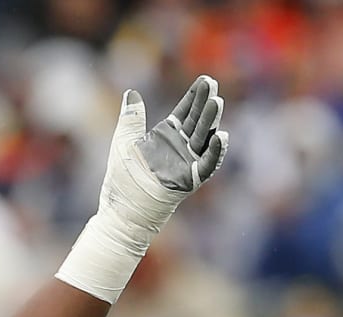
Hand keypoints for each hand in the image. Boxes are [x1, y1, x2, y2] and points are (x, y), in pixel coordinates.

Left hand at [58, 75, 227, 301]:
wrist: (121, 211)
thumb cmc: (122, 180)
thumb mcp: (124, 142)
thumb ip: (131, 117)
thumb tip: (131, 92)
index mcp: (165, 138)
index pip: (185, 112)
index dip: (195, 97)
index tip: (205, 80)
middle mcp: (180, 149)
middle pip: (198, 121)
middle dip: (205, 103)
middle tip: (212, 84)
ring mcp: (186, 164)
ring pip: (204, 139)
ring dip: (211, 122)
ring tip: (216, 102)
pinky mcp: (189, 181)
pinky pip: (206, 166)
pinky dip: (215, 153)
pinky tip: (221, 136)